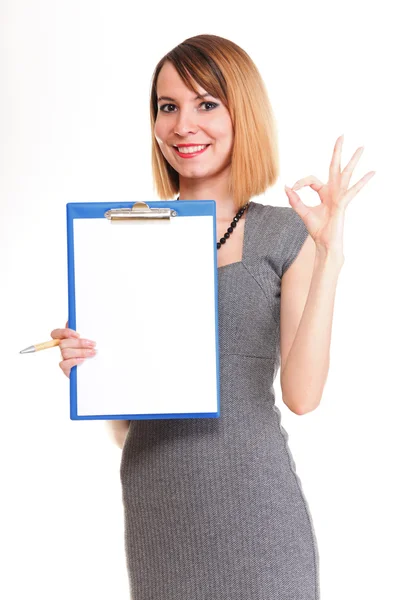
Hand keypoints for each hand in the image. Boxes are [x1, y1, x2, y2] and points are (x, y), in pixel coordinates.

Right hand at [50, 320, 96, 378]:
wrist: (95, 368)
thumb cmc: (91, 352)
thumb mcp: (89, 340)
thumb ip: (83, 331)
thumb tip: (74, 321)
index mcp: (67, 339)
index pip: (56, 333)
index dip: (64, 332)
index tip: (78, 334)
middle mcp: (63, 348)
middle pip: (63, 343)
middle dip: (79, 343)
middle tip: (93, 344)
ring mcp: (64, 359)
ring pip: (65, 353)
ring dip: (81, 352)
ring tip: (93, 352)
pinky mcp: (65, 369)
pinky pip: (63, 364)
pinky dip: (74, 361)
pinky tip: (83, 360)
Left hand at [284, 134, 375, 256]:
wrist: (324, 243)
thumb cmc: (317, 229)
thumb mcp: (302, 212)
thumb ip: (295, 199)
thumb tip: (286, 186)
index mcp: (324, 193)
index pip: (311, 180)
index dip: (300, 183)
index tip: (293, 189)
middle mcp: (333, 192)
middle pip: (335, 167)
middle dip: (337, 152)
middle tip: (342, 135)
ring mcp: (340, 196)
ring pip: (346, 174)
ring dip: (353, 160)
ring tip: (361, 147)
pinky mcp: (343, 203)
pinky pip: (353, 190)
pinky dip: (363, 181)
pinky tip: (372, 172)